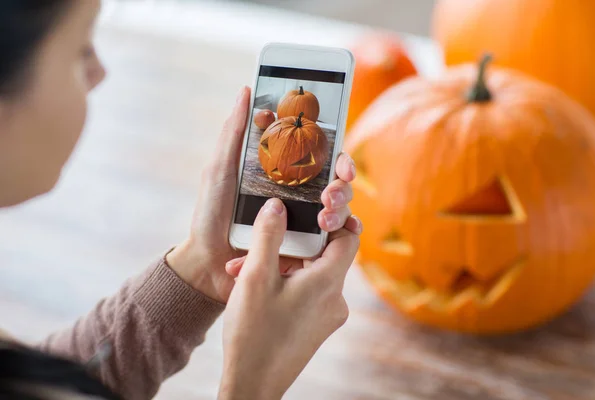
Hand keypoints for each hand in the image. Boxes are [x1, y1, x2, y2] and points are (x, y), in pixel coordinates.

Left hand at [167, 87, 360, 302]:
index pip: (321, 156)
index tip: (340, 162)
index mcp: (283, 171)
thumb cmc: (211, 213)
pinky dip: (343, 234)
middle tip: (331, 193)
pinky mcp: (305, 246)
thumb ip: (234, 132)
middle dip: (342, 185)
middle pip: (335, 181)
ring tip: (324, 218)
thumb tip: (246, 91)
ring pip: (339, 208)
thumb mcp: (220, 169)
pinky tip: (338, 234)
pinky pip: (333, 238)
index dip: (337, 156)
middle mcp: (299, 193)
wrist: (207, 261)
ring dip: (341, 209)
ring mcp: (303, 220)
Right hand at [218, 198, 359, 399]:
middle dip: (290, 244)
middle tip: (261, 241)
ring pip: (310, 274)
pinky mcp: (315, 327)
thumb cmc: (255, 333)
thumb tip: (278, 206)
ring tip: (243, 270)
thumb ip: (268, 235)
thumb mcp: (256, 276)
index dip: (334, 219)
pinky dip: (284, 284)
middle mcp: (335, 299)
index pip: (349, 237)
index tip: (312, 210)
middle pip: (324, 255)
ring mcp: (327, 316)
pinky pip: (306, 294)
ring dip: (280, 265)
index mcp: (328, 282)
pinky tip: (254, 288)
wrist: (253, 384)